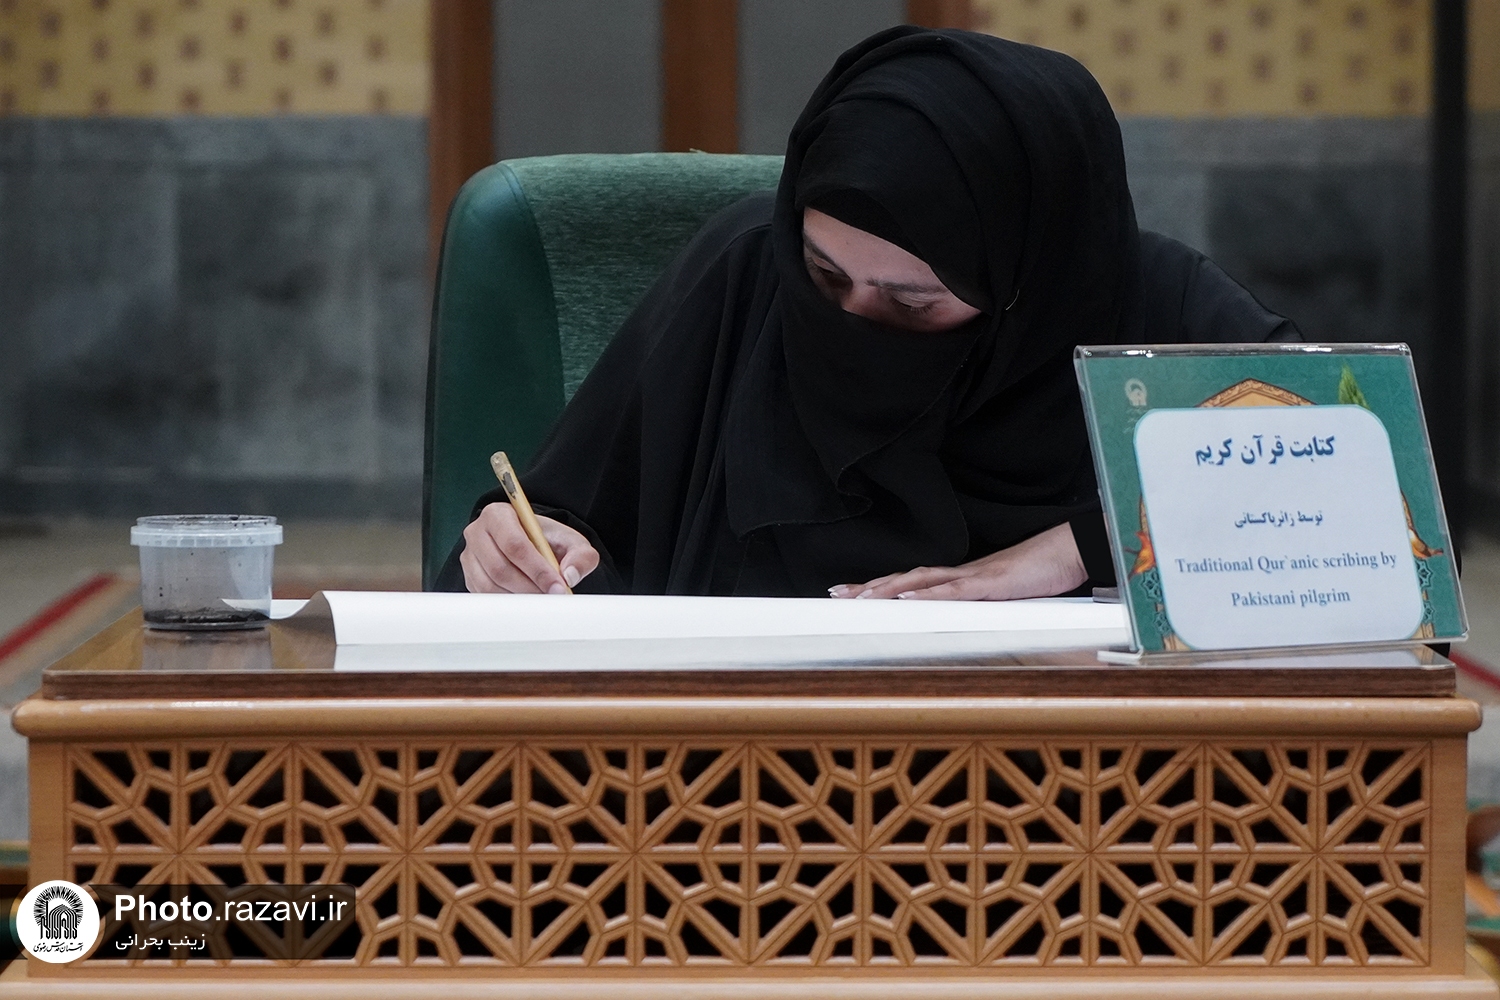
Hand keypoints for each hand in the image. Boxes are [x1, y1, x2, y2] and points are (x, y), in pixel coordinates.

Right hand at [460, 503, 599, 593]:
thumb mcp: (571, 542)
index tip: (557, 586)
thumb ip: (580, 556)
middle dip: (530, 587)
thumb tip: (569, 576)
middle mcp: (477, 532)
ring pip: (490, 585)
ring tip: (542, 598)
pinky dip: (507, 603)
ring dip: (519, 597)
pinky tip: (526, 600)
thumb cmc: (548, 541)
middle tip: (551, 597)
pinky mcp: (470, 576)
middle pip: (499, 567)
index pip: (514, 544)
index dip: (537, 569)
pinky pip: (485, 595)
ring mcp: (470, 556)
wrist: (534, 546)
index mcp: (499, 515)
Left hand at [828, 522, 1087, 600]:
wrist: (1072, 551)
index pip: (912, 583)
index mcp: (961, 579)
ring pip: (922, 581)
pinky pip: (955, 589)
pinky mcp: (992, 583)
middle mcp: (961, 574)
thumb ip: (983, 607)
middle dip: (870, 587)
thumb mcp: (1005, 598)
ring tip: (861, 598)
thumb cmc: (1042, 573)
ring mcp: (975, 576)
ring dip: (889, 589)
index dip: (881, 588)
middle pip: (905, 579)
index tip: (851, 595)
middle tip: (837, 594)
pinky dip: (929, 594)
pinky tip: (908, 598)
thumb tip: (962, 622)